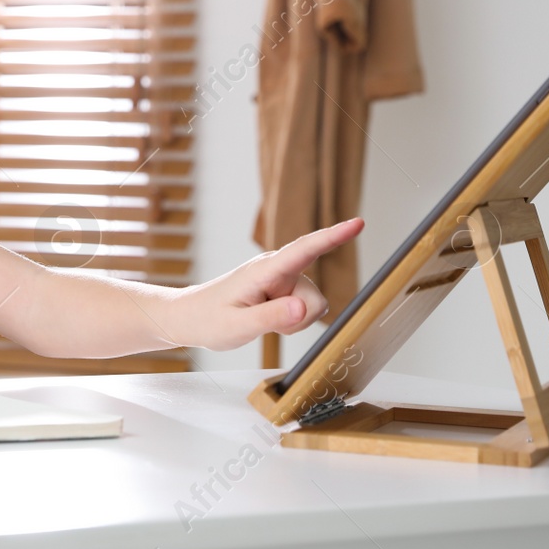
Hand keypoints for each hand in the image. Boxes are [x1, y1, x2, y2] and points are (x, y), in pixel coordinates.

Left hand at [164, 219, 363, 351]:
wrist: (191, 317)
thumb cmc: (208, 319)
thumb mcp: (237, 325)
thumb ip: (270, 317)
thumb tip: (303, 309)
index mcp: (264, 270)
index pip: (304, 250)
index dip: (334, 236)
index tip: (358, 223)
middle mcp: (277, 269)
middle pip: (314, 297)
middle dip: (299, 318)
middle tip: (266, 323)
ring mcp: (281, 279)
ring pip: (312, 307)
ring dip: (293, 321)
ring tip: (262, 319)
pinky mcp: (283, 289)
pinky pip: (304, 311)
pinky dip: (291, 321)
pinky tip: (268, 318)